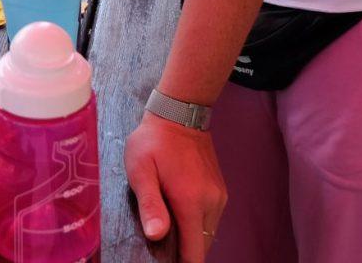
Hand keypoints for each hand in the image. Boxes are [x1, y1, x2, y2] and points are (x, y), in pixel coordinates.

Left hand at [126, 113, 225, 262]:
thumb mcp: (141, 170)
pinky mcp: (220, 190)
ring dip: (192, 239)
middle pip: (202, 246)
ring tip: (169, 232)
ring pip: (208, 234)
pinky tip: (179, 217)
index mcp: (191, 202)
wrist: (179, 113)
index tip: (167, 262)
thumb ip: (150, 204)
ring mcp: (219, 196)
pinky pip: (211, 220)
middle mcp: (211, 203)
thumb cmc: (153, 142)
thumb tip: (157, 235)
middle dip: (185, 253)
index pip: (195, 252)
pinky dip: (197, 226)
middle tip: (162, 248)